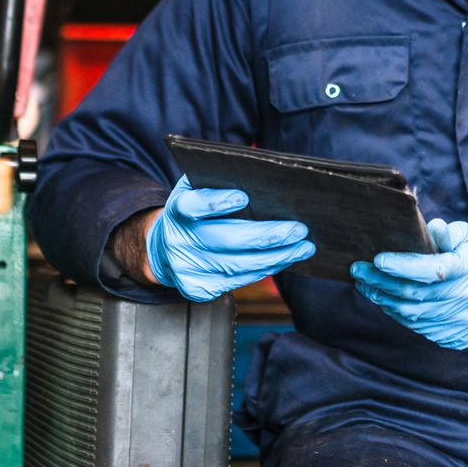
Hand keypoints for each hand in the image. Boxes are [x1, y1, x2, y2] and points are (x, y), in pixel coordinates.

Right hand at [145, 178, 314, 301]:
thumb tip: (263, 177)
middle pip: (225, 240)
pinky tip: (283, 260)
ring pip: (237, 266)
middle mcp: (178, 241)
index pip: (193, 206)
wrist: (164, 248)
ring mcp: (185, 268)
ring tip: (303, 247)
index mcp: (177, 209)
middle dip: (267, 235)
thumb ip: (220, 181)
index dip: (216, 202)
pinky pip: (237, 281)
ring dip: (276, 257)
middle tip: (299, 229)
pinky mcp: (197, 289)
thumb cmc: (194, 211)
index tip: (243, 197)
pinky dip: (264, 270)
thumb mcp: (197, 188)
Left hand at [353, 218, 467, 349]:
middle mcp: (467, 299)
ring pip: (412, 315)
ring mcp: (461, 323)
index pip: (432, 270)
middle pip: (415, 295)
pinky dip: (398, 314)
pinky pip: (419, 327)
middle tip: (358, 270)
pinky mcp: (454, 338)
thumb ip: (448, 233)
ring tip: (366, 284)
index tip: (377, 259)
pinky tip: (386, 300)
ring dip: (384, 300)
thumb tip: (429, 228)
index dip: (402, 266)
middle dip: (381, 282)